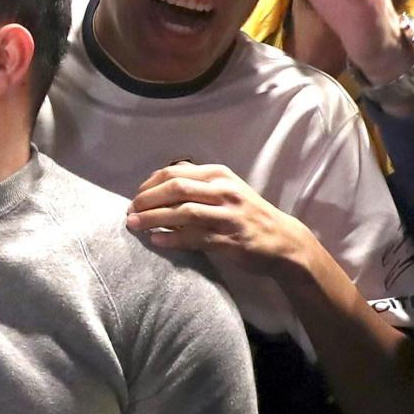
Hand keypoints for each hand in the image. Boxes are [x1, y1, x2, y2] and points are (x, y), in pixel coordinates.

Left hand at [126, 163, 320, 283]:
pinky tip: (157, 241)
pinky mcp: (230, 240)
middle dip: (147, 199)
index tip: (136, 197)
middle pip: (175, 188)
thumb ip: (197, 186)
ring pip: (182, 212)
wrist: (283, 241)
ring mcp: (228, 215)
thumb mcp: (226, 190)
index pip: (175, 172)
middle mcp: (223, 190)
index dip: (149, 184)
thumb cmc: (247, 215)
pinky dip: (172, 239)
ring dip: (153, 219)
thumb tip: (156, 191)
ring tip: (135, 226)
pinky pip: (194, 238)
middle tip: (130, 212)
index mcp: (219, 175)